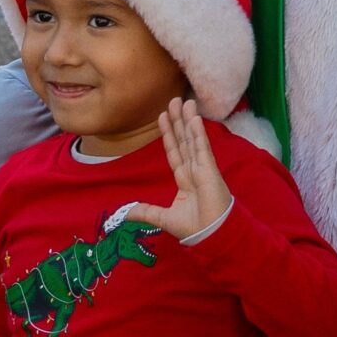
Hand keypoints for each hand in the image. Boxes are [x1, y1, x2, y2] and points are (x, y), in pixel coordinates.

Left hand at [110, 99, 231, 239]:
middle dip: (178, 120)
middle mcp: (193, 170)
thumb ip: (146, 211)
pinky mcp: (209, 170)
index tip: (163, 116)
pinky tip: (194, 119)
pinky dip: (198, 133)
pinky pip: (202, 148)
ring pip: (193, 139)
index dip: (169, 134)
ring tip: (185, 101)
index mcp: (184, 179)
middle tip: (174, 100)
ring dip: (188, 120)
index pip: (174, 151)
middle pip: (183, 140)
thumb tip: (126, 212)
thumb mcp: (163, 218)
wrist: (211, 235)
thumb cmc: (193, 228)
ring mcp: (202, 168)